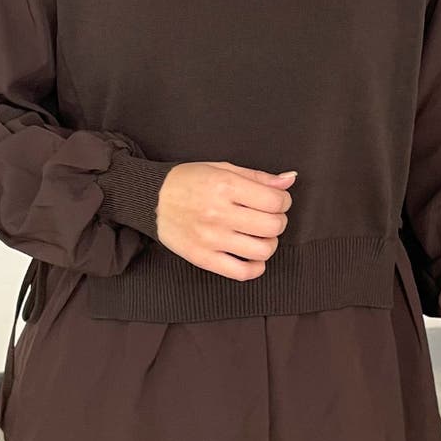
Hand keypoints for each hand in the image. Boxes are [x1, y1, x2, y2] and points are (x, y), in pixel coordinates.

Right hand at [156, 162, 296, 280]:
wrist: (151, 199)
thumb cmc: (188, 181)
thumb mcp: (222, 168)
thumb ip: (259, 177)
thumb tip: (290, 180)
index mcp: (225, 186)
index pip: (275, 201)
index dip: (283, 201)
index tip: (277, 201)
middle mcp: (219, 213)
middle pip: (272, 226)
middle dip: (278, 221)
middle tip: (269, 217)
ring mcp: (211, 238)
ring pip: (262, 250)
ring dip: (270, 243)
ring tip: (260, 235)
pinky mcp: (203, 258)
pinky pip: (241, 272)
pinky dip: (256, 267)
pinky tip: (253, 256)